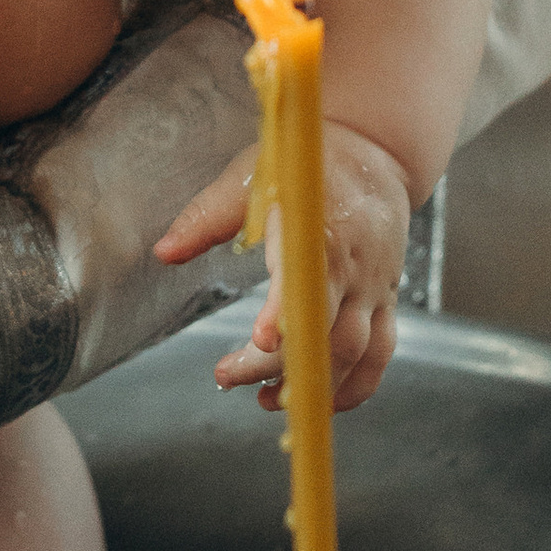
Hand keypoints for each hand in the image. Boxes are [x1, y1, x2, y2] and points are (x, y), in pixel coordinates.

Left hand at [154, 124, 412, 414]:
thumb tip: (164, 252)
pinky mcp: (386, 298)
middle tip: (226, 375)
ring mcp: (374, 286)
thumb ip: (206, 219)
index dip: (284, 313)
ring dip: (314, 387)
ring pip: (354, 352)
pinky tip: (321, 402)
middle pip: (325, 333)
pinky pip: (380, 354)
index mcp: (317, 230)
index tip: (259, 340)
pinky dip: (356, 387)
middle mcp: (352, 264)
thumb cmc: (305, 166)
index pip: (305, 280)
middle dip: (276, 367)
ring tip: (266, 399)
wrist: (374, 149)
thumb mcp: (249, 179)